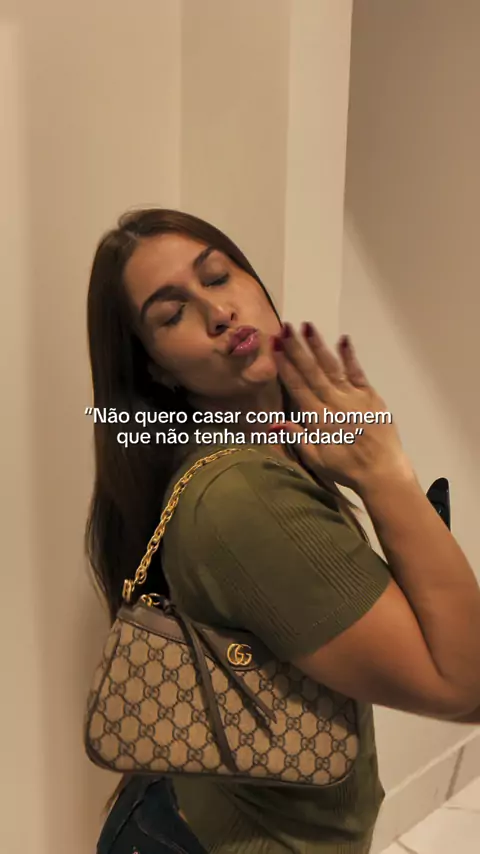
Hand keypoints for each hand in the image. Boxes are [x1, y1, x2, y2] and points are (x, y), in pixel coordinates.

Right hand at [269, 323, 412, 492]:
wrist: (382, 472)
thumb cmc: (346, 468)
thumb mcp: (316, 458)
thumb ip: (296, 437)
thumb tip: (273, 422)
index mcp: (318, 419)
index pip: (298, 387)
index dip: (286, 366)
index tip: (275, 348)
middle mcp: (334, 403)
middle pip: (312, 372)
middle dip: (297, 349)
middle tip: (285, 328)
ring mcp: (354, 397)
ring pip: (332, 367)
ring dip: (318, 347)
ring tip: (307, 326)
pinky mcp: (370, 396)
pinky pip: (358, 372)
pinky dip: (350, 356)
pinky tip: (343, 340)